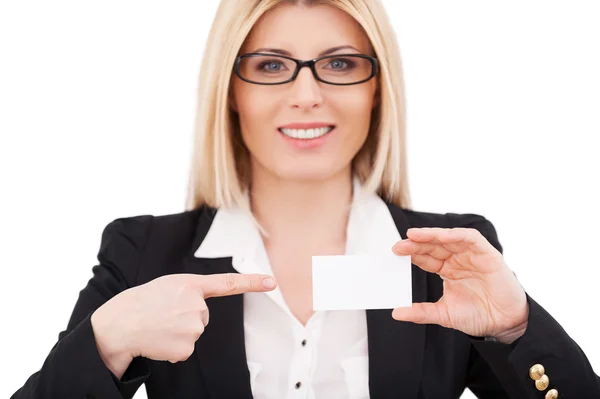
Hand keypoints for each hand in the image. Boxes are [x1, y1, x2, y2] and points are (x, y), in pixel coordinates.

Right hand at [91, 273, 276, 377]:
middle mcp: (196, 304)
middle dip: (186, 317)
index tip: (272, 282)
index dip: (252, 282)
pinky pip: (186, 349)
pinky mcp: (187, 346)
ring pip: (195, 333)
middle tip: (164, 315)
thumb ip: (189, 292)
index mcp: (190, 285)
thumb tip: (199, 311)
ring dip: (179, 333)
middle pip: (203, 316)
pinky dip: (174, 348)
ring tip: (160, 326)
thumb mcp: (168, 286)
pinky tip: (160, 339)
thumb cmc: (143, 303)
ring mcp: (192, 326)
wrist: (120, 324)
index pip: (227, 283)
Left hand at [391, 227, 527, 342]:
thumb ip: (420, 312)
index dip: (411, 253)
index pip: (425, 257)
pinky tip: (442, 236)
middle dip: (416, 243)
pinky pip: (471, 238)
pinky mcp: (487, 254)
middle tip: (399, 245)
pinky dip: (457, 235)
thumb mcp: (443, 314)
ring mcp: (472, 255)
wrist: (504, 324)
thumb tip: (396, 312)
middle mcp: (458, 259)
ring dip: (432, 235)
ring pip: (449, 238)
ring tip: (414, 235)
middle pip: (434, 245)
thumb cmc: (478, 315)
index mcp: (447, 270)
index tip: (395, 252)